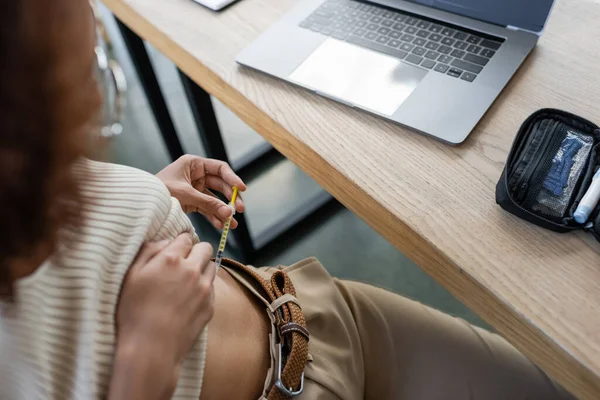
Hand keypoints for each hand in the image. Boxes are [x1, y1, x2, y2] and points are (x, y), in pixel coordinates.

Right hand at [110, 234, 215, 398]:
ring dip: (202, 268)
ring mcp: (204, 288)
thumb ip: (148, 251)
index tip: (175, 248)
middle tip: (184, 262)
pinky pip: (212, 288)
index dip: (180, 242)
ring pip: (212, 266)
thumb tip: (165, 241)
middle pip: (205, 248)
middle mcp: (192, 270)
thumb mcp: (131, 276)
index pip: (185, 237)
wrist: (151, 349)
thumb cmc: (134, 312)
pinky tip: (189, 299)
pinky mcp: (210, 305)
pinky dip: (203, 288)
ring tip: (187, 280)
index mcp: (171, 259)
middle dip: (196, 251)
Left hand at [156, 155, 246, 229]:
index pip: (220, 169)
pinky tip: (221, 225)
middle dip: (230, 199)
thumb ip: (208, 203)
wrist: (141, 203)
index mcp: (194, 164)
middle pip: (220, 185)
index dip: (233, 179)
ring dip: (223, 211)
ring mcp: (194, 189)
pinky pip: (207, 208)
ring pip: (215, 199)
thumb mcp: (186, 195)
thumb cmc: (159, 191)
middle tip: (239, 210)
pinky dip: (213, 216)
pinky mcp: (191, 201)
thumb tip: (228, 213)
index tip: (242, 189)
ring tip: (232, 224)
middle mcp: (196, 174)